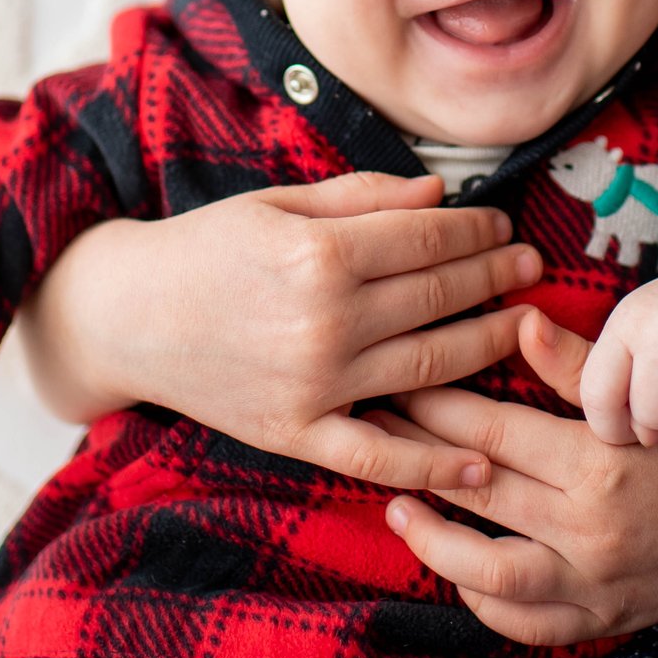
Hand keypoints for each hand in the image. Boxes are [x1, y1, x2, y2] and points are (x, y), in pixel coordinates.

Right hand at [21, 171, 540, 491]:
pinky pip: (378, 456)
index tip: (503, 225)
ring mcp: (314, 385)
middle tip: (532, 266)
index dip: (476, 231)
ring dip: (488, 344)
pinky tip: (482, 460)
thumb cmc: (205, 248)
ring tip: (524, 326)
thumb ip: (363, 198)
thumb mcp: (278, 203)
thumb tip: (440, 193)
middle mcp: (324, 323)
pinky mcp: (297, 434)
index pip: (427, 239)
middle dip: (495, 277)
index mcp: (320, 255)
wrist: (126, 316)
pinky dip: (433, 463)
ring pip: (430, 366)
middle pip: (439, 297)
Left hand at [370, 309, 657, 644]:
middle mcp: (593, 529)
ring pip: (488, 570)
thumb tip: (516, 317)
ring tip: (398, 508)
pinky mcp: (606, 618)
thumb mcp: (646, 398)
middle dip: (418, 457)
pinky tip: (457, 570)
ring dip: (433, 540)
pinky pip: (528, 623)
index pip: (492, 430)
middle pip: (480, 490)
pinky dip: (484, 602)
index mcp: (598, 464)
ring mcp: (597, 582)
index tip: (397, 384)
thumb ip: (576, 367)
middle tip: (376, 431)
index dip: (436, 405)